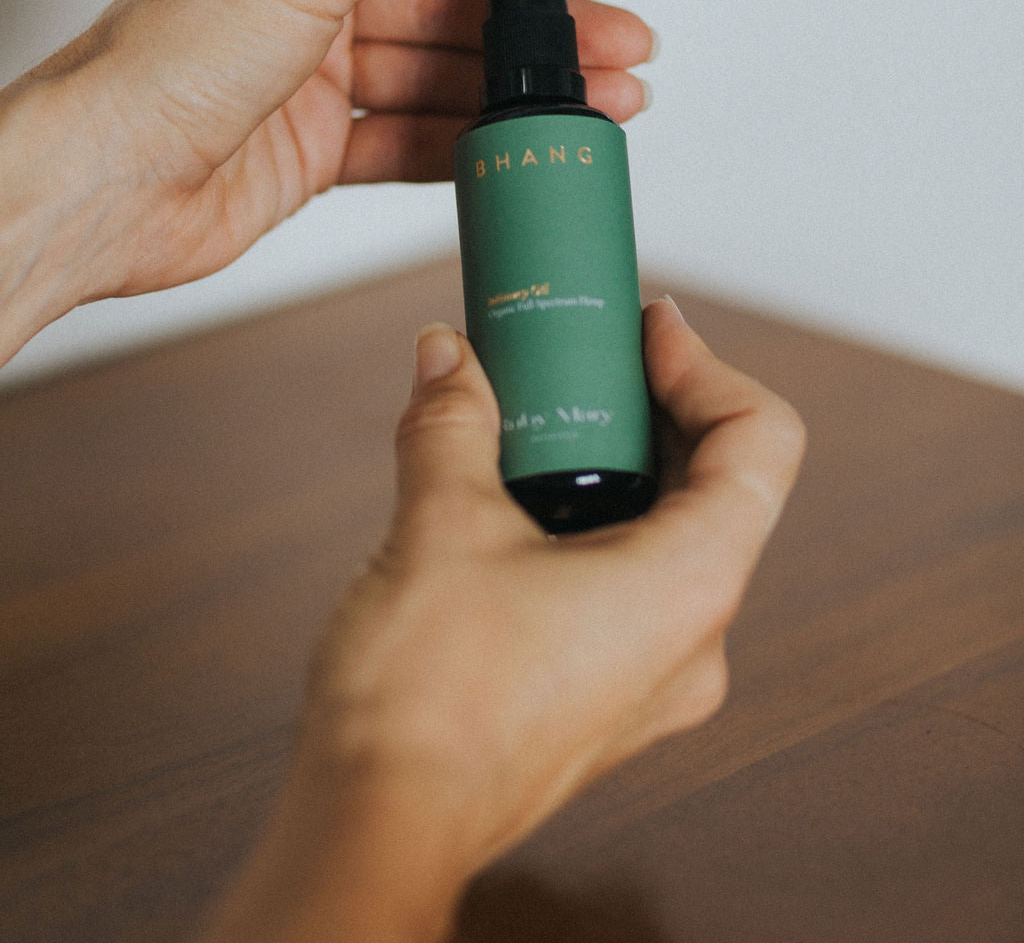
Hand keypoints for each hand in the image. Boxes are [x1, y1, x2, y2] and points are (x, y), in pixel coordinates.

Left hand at [0, 0, 652, 359]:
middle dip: (545, 27)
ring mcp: (316, 68)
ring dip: (523, 91)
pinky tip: (530, 149)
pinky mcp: (319, 143)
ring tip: (604, 105)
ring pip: (446, 72)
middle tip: (627, 45)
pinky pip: (416, 137)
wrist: (102, 184)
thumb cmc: (167, 57)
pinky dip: (475, 144)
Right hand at [197, 298, 804, 942]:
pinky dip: (588, 520)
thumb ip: (453, 422)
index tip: (646, 330)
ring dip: (611, 462)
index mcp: (690, 586)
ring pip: (669, 534)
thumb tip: (447, 357)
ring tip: (535, 418)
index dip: (709, 365)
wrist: (378, 823)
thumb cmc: (426, 704)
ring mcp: (654, 676)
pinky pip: (629, 582)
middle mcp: (694, 638)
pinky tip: (509, 497)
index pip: (761, 442)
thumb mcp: (439, 523)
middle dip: (646, 405)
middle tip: (580, 359)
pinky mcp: (608, 695)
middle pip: (715, 482)